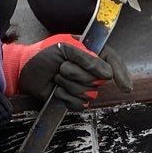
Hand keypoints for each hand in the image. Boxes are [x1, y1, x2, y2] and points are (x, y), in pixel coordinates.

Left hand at [2, 34, 130, 106]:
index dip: (121, 73)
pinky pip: (79, 104)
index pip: (112, 61)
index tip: (125, 86)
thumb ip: (88, 59)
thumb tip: (107, 75)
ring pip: (88, 93)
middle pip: (98, 80)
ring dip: (68, 84)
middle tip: (62, 67)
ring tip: (57, 77)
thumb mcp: (66, 48)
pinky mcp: (74, 100)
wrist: (26, 70)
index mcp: (91, 53)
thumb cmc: (44, 54)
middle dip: (77, 74)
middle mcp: (90, 71)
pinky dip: (65, 97)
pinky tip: (56, 90)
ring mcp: (83, 86)